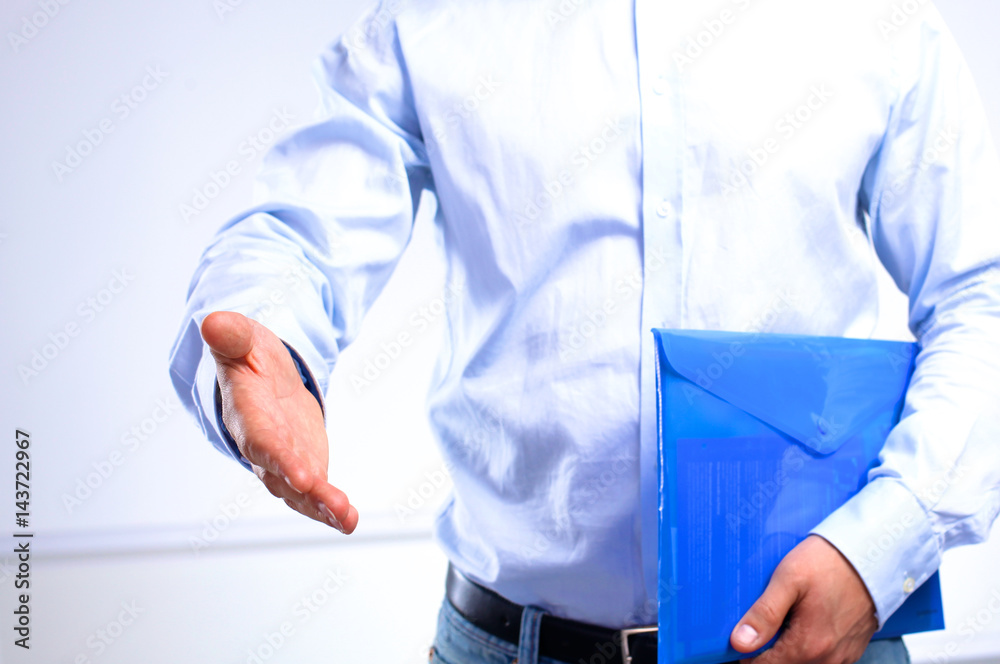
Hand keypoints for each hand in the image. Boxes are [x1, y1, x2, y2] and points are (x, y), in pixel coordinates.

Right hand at [200, 311, 357, 533]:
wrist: (257, 377)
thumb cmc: (247, 358)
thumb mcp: (242, 341)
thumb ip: (231, 336)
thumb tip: (212, 321)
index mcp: (247, 416)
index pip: (263, 441)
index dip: (279, 458)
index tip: (301, 475)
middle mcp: (262, 447)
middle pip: (282, 473)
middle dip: (306, 489)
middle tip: (330, 502)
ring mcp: (283, 462)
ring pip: (299, 491)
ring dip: (322, 506)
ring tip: (345, 518)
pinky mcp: (303, 468)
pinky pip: (314, 494)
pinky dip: (330, 509)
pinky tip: (348, 521)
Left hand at [730, 534, 877, 663]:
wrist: (873, 555)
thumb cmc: (830, 563)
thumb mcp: (788, 580)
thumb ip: (764, 614)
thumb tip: (739, 643)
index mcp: (808, 646)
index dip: (746, 654)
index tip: (738, 636)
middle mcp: (827, 659)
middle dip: (767, 650)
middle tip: (762, 620)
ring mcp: (842, 656)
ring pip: (803, 663)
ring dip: (787, 649)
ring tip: (785, 617)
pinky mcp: (851, 649)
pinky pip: (822, 658)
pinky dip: (807, 647)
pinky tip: (803, 621)